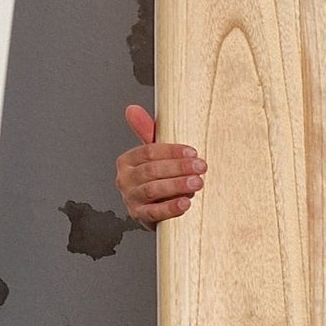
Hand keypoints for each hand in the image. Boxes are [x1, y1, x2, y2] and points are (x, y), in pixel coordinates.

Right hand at [117, 105, 205, 225]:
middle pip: (152, 170)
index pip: (148, 152)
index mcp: (127, 161)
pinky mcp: (139, 217)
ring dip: (177, 185)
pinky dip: (170, 208)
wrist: (156, 208)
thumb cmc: (157, 177)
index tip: (193, 152)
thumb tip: (132, 108)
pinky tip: (185, 203)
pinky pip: (154, 213)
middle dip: (179, 168)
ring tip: (197, 183)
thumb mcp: (154, 156)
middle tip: (201, 167)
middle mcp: (125, 179)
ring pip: (153, 189)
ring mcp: (131, 199)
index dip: (172, 151)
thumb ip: (147, 133)